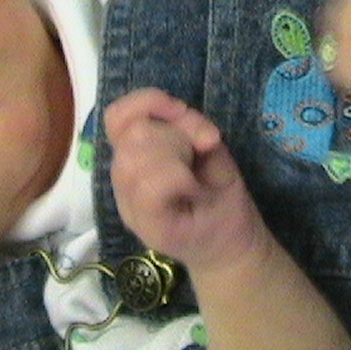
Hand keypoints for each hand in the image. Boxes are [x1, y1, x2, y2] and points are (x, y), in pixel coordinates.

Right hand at [104, 88, 268, 271]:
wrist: (234, 246)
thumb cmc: (217, 191)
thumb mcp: (207, 146)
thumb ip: (188, 125)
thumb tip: (181, 115)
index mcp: (131, 158)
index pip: (116, 116)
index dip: (147, 103)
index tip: (180, 111)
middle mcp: (122, 182)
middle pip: (133, 135)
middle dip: (174, 136)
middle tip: (196, 158)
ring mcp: (131, 207)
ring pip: (136, 160)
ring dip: (176, 159)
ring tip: (193, 179)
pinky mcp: (148, 229)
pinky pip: (150, 187)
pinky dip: (178, 180)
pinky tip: (193, 192)